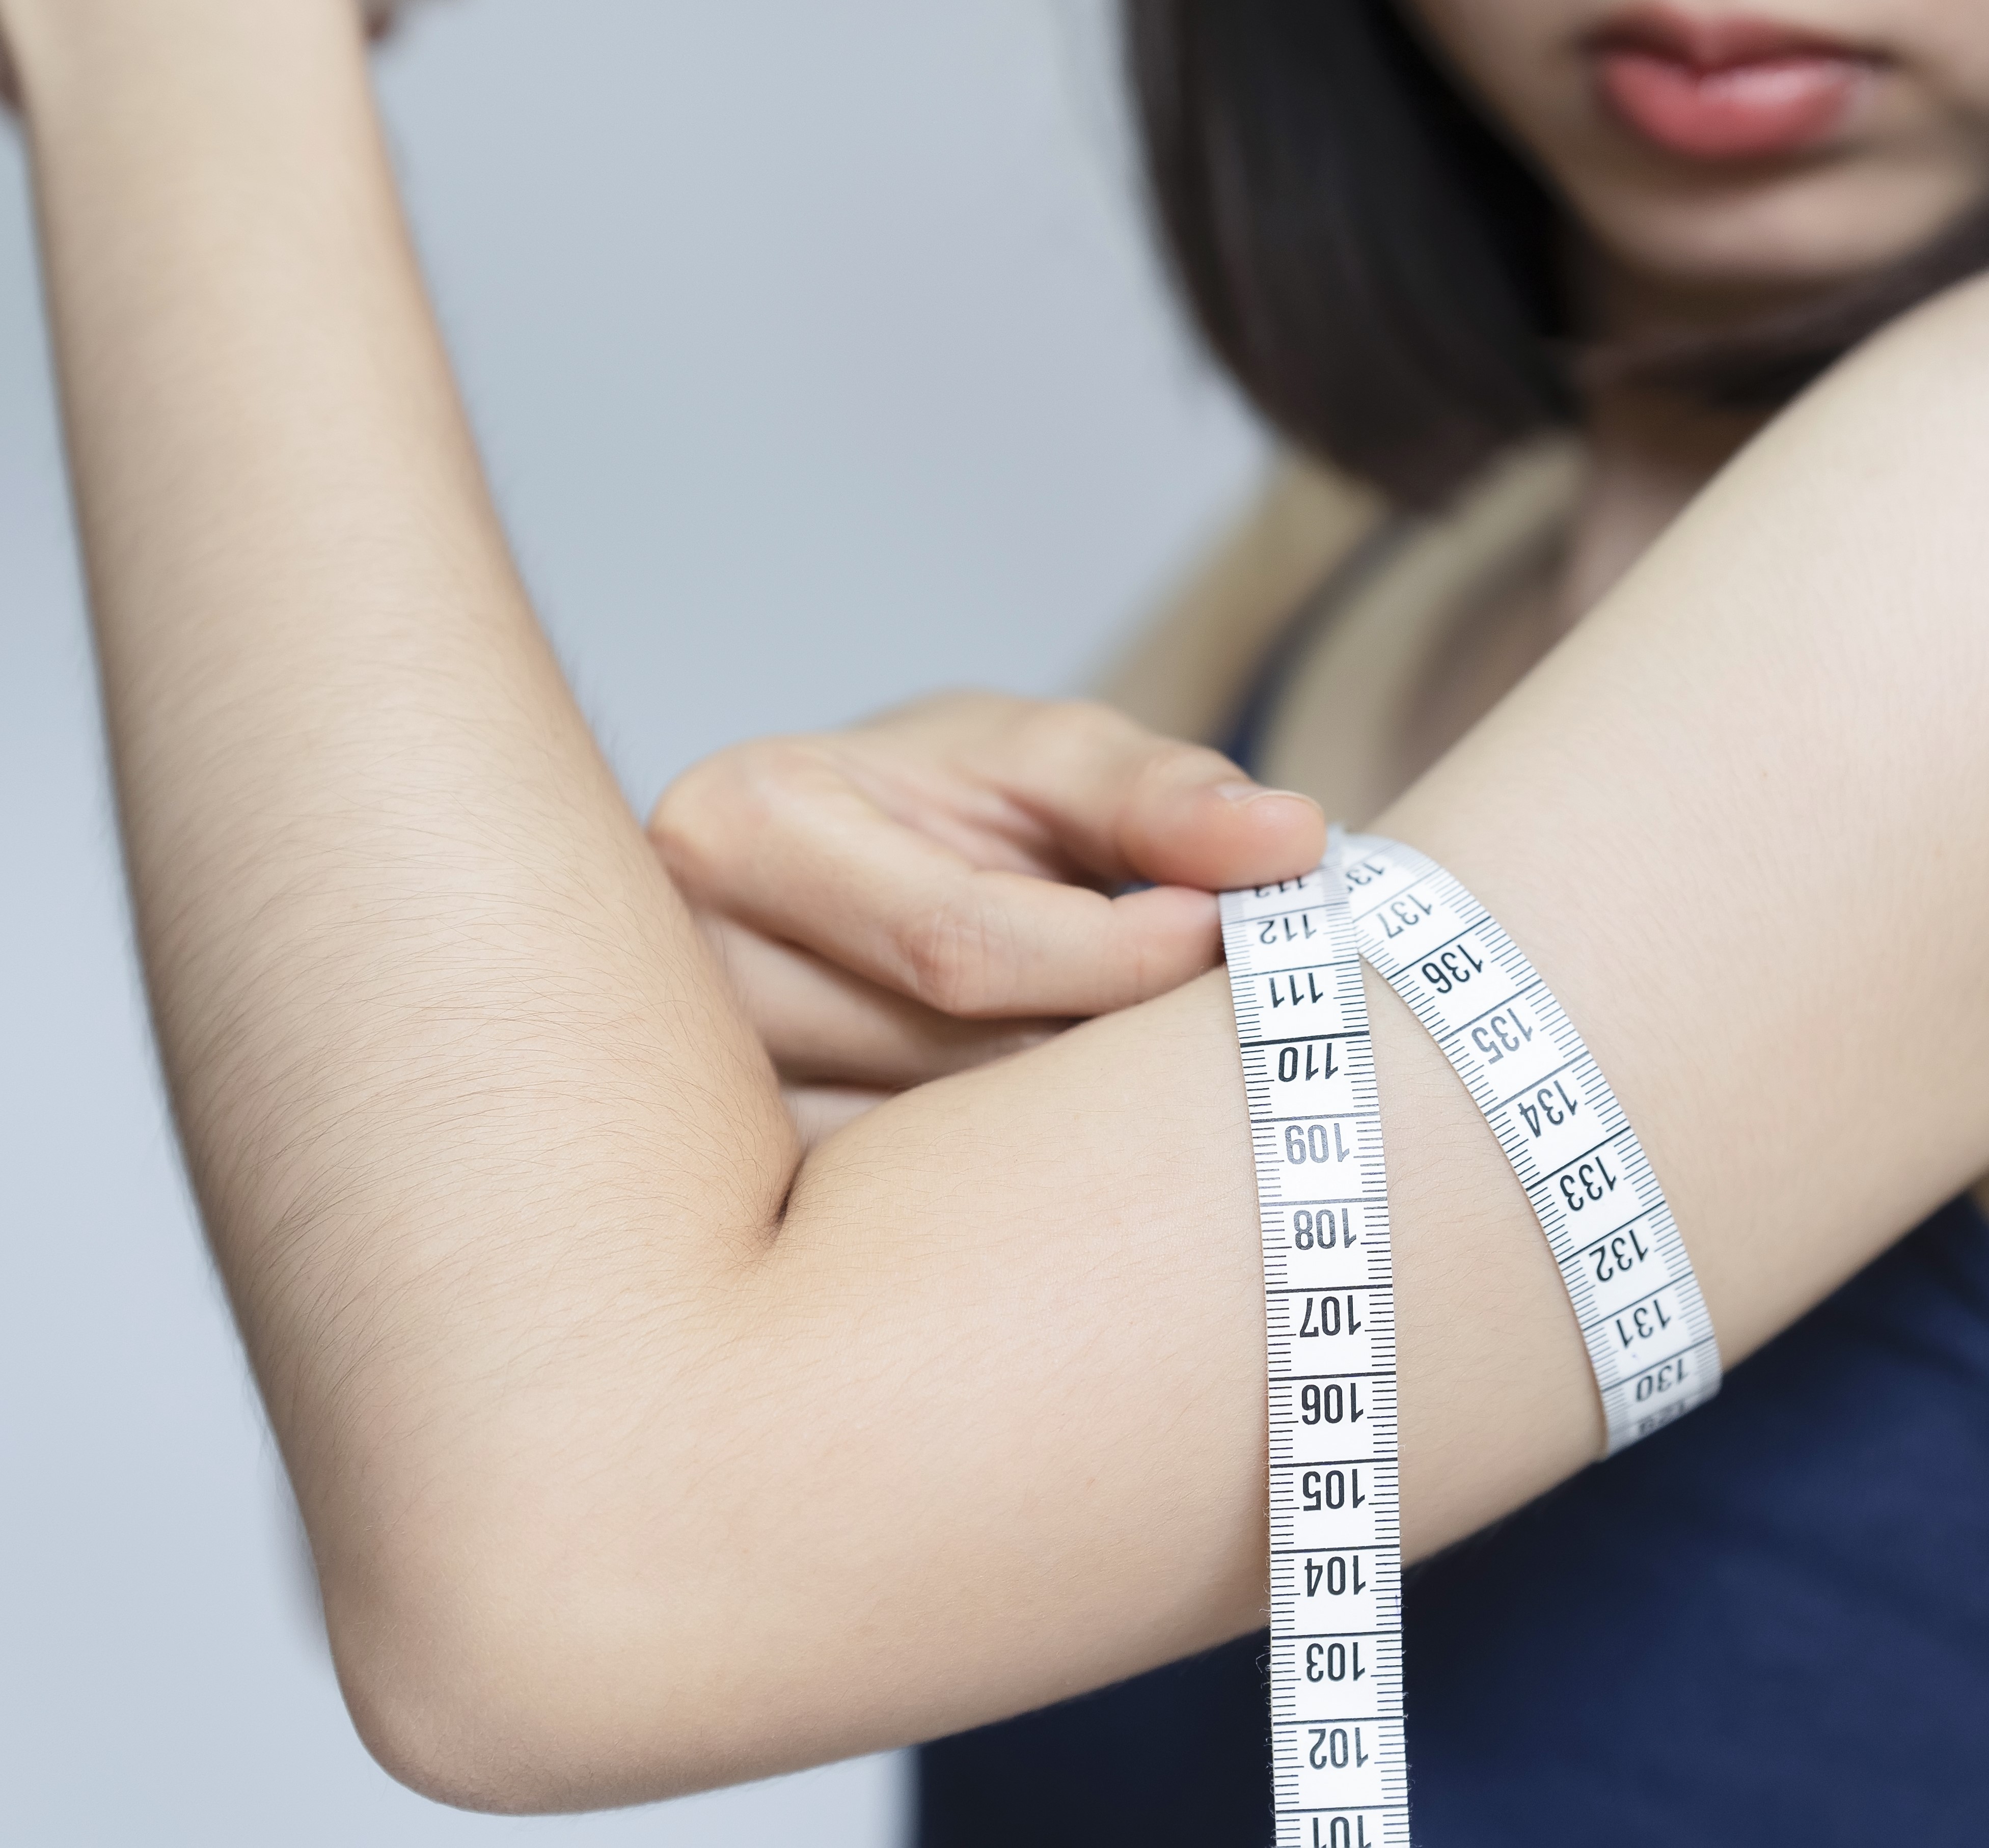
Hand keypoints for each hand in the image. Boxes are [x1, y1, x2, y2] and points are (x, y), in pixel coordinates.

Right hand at [649, 691, 1324, 1141]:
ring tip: (1132, 1082)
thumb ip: (1164, 796)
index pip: (957, 942)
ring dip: (1068, 1138)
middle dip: (1103, 1055)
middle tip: (1214, 1030)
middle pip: (948, 1068)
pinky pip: (908, 1232)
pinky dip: (1012, 1198)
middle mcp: (692, 975)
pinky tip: (1067, 1159)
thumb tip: (1290, 839)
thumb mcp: (1053, 762)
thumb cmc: (955, 807)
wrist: (845, 877)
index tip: (1230, 942)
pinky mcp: (740, 1198)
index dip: (1119, 958)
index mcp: (746, 828)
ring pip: (935, 1170)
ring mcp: (700, 1108)